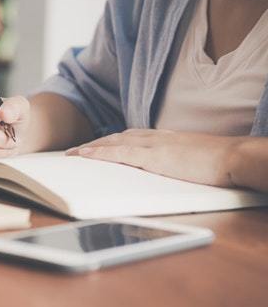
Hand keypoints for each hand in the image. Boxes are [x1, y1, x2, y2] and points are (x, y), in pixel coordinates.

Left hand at [65, 129, 243, 186]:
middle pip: (117, 137)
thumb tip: (165, 169)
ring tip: (72, 153)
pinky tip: (84, 154)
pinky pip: (119, 152)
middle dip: (95, 144)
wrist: (233, 157)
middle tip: (75, 151)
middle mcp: (155, 137)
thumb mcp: (189, 159)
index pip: (130, 137)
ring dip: (91, 147)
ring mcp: (153, 145)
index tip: (96, 146)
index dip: (110, 142)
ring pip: (113, 142)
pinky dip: (99, 152)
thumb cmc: (217, 162)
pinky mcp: (153, 156)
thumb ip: (173, 161)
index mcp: (164, 138)